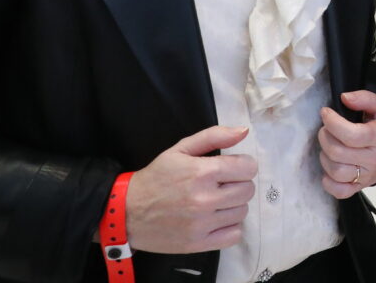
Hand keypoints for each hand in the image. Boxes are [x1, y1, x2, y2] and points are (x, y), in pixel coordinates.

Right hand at [125, 125, 256, 253]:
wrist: (126, 212)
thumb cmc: (156, 178)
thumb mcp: (181, 149)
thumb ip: (215, 136)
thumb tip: (244, 131)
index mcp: (202, 173)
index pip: (249, 168)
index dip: (242, 165)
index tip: (230, 168)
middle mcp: (204, 199)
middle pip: (248, 190)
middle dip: (238, 184)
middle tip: (221, 185)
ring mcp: (201, 224)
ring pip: (242, 212)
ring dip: (233, 205)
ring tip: (215, 201)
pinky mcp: (198, 244)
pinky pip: (234, 235)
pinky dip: (230, 227)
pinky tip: (216, 219)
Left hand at [317, 90, 375, 198]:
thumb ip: (364, 98)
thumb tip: (344, 98)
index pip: (350, 135)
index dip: (332, 123)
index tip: (325, 113)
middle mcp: (374, 159)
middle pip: (338, 152)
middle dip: (325, 136)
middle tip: (326, 128)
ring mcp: (367, 175)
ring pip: (336, 171)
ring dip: (325, 156)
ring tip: (329, 145)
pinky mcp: (360, 186)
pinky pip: (340, 192)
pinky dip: (329, 183)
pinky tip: (330, 167)